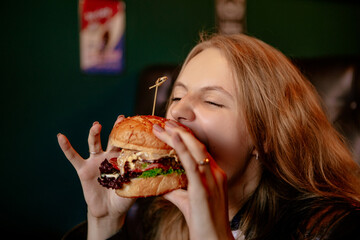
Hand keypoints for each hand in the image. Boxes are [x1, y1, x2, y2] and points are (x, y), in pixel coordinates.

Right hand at [57, 115, 134, 238]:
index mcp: (122, 159)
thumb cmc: (124, 198)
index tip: (137, 124)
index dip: (131, 135)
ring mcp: (95, 161)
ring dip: (94, 134)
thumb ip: (141, 177)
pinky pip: (73, 157)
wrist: (109, 211)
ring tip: (96, 125)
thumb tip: (155, 169)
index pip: (127, 144)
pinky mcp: (83, 169)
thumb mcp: (135, 187)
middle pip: (112, 139)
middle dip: (116, 129)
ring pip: (94, 144)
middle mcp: (109, 156)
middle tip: (121, 118)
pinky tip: (61, 137)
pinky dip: (67, 147)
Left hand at [153, 121, 233, 239]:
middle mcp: (216, 173)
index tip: (173, 128)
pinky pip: (192, 164)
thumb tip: (159, 183)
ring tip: (164, 125)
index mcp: (215, 175)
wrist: (214, 239)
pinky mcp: (203, 189)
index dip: (186, 137)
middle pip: (197, 145)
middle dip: (181, 132)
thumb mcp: (189, 201)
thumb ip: (175, 189)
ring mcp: (212, 180)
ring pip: (195, 150)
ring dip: (178, 135)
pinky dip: (182, 149)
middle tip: (165, 121)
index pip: (200, 150)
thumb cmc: (203, 222)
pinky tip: (172, 138)